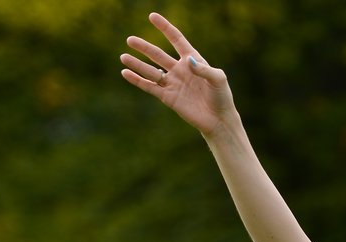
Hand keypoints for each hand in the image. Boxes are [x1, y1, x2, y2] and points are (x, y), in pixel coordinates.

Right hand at [120, 13, 234, 136]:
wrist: (219, 120)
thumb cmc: (222, 97)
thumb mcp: (218, 80)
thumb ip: (204, 70)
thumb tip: (187, 61)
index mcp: (193, 60)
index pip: (177, 40)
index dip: (165, 28)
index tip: (152, 16)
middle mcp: (180, 70)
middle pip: (158, 55)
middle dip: (144, 47)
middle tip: (130, 39)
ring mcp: (173, 83)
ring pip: (151, 71)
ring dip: (137, 64)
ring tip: (123, 56)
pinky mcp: (168, 97)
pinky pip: (150, 87)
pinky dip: (138, 80)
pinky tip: (125, 73)